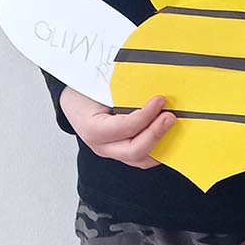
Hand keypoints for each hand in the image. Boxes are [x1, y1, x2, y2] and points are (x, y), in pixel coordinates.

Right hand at [60, 86, 174, 167]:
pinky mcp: (121, 152)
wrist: (73, 103)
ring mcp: (112, 152)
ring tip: (171, 126)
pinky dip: (157, 148)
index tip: (159, 100)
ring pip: (141, 159)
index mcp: (92, 128)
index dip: (145, 116)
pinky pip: (142, 157)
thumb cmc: (84, 93)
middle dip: (156, 133)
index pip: (124, 128)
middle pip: (134, 150)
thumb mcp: (98, 85)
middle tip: (170, 116)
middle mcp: (101, 146)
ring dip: (160, 144)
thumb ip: (122, 88)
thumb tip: (150, 85)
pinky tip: (167, 135)